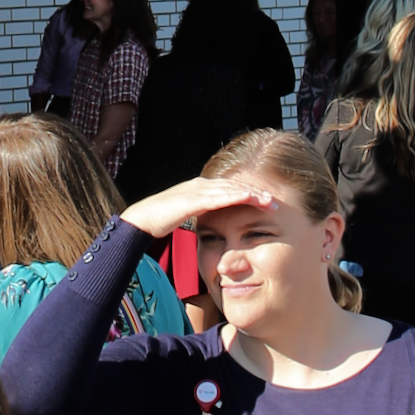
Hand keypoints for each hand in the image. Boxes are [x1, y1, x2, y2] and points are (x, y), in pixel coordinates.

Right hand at [119, 175, 275, 242]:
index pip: (230, 190)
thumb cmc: (160, 221)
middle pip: (234, 187)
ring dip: (251, 194)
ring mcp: (196, 190)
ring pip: (230, 189)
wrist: (140, 219)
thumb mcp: (186, 218)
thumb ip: (200, 218)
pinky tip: (248, 198)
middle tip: (275, 201)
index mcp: (200, 190)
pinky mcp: (192, 199)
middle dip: (256, 193)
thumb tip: (212, 228)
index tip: (266, 203)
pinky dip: (235, 196)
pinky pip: (218, 196)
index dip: (249, 195)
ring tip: (268, 201)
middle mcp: (200, 186)